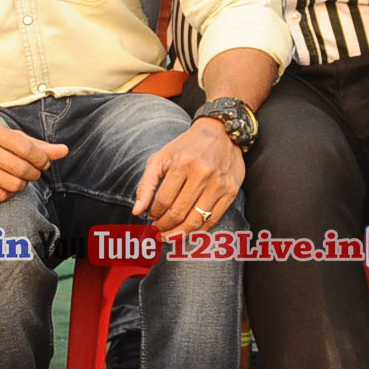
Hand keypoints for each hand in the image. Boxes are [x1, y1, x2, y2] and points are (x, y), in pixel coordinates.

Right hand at [0, 119, 67, 201]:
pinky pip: (0, 195)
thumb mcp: (6, 135)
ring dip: (22, 184)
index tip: (43, 162)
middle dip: (34, 173)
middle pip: (22, 169)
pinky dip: (8, 192)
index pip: (27, 149)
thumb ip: (35, 144)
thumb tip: (64, 151)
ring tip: (18, 177)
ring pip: (13, 185)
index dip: (42, 159)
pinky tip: (4, 183)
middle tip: (32, 172)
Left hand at [131, 120, 242, 235]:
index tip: (151, 218)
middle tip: (158, 232)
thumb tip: (137, 211)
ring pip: (196, 220)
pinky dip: (200, 230)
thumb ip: (146, 185)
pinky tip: (189, 231)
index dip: (154, 214)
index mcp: (182, 164)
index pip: (163, 201)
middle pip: (179, 213)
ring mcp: (218, 184)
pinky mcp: (231, 191)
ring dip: (180, 233)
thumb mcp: (160, 158)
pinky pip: (213, 219)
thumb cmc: (186, 146)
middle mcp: (202, 174)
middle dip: (164, 227)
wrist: (221, 132)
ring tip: (170, 236)